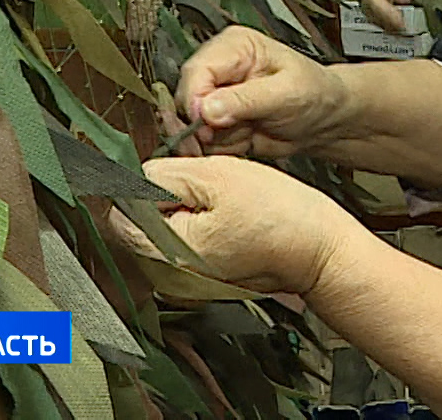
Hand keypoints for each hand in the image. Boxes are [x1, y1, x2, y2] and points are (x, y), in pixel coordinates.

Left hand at [112, 155, 361, 296]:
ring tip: (217, 192)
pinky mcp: (208, 272)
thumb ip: (165, 175)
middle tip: (199, 175)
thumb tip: (134, 175)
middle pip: (141, 221)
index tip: (165, 166)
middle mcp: (172, 270)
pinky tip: (226, 208)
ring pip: (165, 227)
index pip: (121, 213)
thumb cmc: (279, 215)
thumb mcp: (217, 176)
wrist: (320, 250)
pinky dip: (197, 218)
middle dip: (161, 192)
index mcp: (168, 248)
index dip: (139, 182)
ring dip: (181, 203)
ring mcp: (189, 275)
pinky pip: (186, 239)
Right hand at [176, 27, 349, 157]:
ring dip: (215, 139)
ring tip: (247, 133)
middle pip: (184, 98)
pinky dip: (221, 148)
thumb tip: (207, 108)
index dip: (195, 99)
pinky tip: (244, 140)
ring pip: (190, 125)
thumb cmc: (315, 93)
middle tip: (229, 135)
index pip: (196, 70)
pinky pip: (202, 142)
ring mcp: (216, 96)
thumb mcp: (287, 93)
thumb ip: (247, 100)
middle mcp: (220, 69)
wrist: (325, 119)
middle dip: (203, 124)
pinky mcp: (216, 121)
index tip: (205, 123)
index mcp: (234, 46)